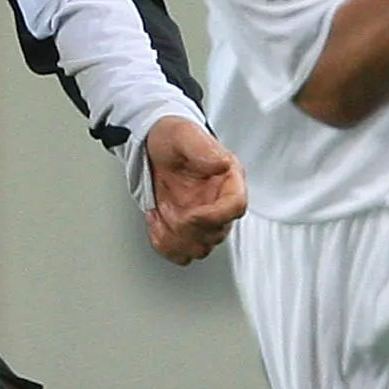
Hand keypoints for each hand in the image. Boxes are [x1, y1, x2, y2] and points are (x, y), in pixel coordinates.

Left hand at [144, 115, 246, 264]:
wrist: (152, 146)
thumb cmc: (171, 138)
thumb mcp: (183, 134)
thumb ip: (202, 147)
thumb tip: (221, 163)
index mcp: (229, 179)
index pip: (236, 207)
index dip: (215, 217)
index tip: (192, 214)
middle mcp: (220, 202)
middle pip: (216, 233)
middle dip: (187, 227)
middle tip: (167, 207)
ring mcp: (205, 219)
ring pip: (199, 248)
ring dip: (174, 237)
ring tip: (159, 213)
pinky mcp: (188, 230)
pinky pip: (181, 253)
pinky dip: (164, 244)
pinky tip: (155, 221)